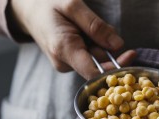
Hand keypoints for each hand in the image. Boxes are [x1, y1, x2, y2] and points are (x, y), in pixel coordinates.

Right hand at [10, 0, 135, 78]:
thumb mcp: (72, 5)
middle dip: (111, 53)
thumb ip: (96, 26)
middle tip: (117, 38)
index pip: (94, 73)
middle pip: (98, 67)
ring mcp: (66, 64)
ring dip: (103, 48)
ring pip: (96, 62)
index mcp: (63, 49)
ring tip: (93, 29)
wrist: (27, 10)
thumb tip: (118, 45)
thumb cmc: (47, 3)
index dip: (116, 68)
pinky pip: (90, 58)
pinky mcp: (69, 62)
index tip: (131, 55)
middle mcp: (64, 63)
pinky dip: (96, 48)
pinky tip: (90, 35)